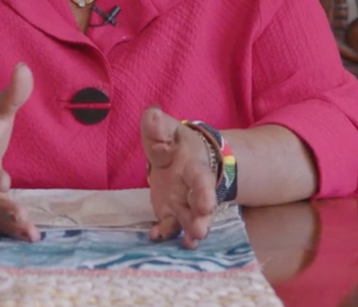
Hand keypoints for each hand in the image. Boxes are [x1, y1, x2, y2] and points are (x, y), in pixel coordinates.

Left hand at [141, 107, 217, 248]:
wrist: (183, 156)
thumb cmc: (175, 142)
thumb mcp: (167, 129)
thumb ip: (158, 125)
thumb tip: (151, 115)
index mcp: (195, 168)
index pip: (202, 181)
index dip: (205, 193)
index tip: (207, 206)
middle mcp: (193, 190)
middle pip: (199, 206)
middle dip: (201, 219)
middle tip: (200, 231)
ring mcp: (183, 204)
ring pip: (189, 220)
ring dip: (189, 231)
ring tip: (189, 243)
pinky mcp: (170, 213)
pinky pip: (169, 226)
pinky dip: (164, 233)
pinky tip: (156, 238)